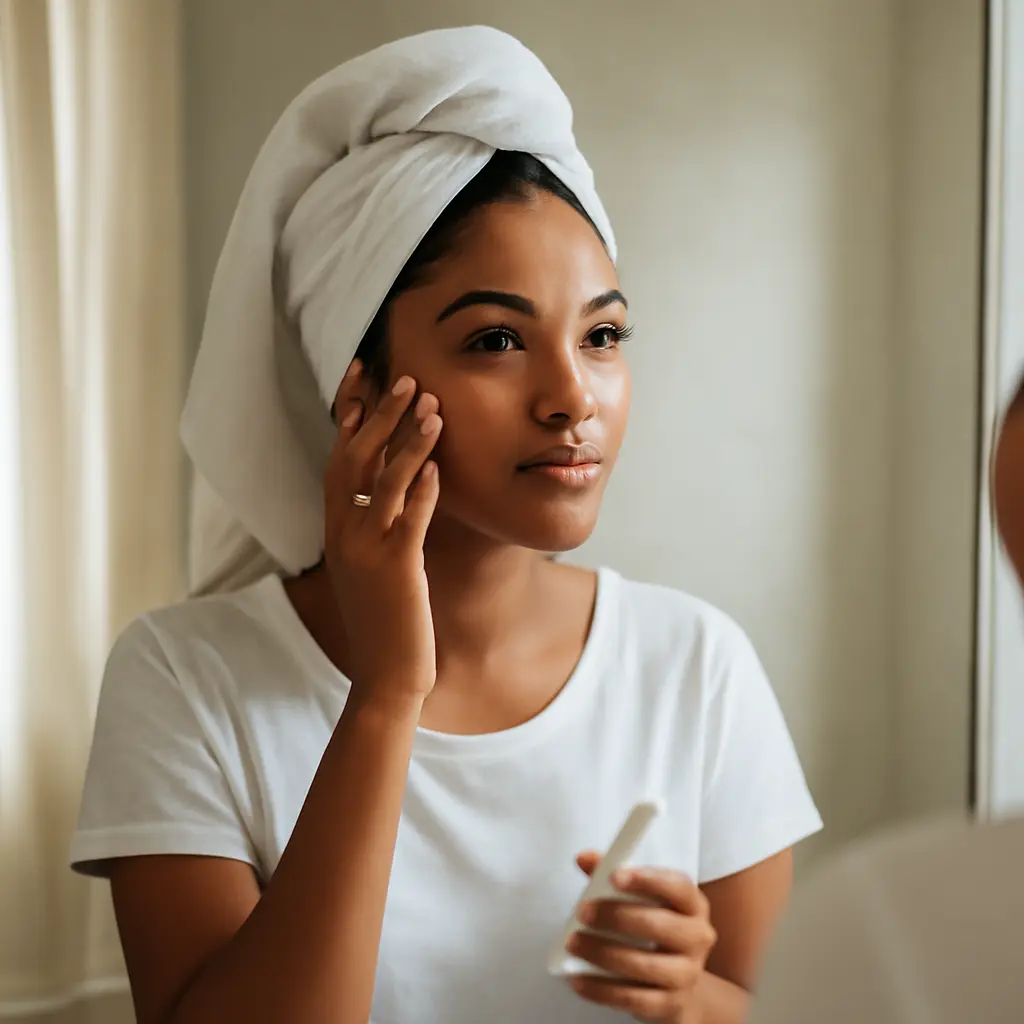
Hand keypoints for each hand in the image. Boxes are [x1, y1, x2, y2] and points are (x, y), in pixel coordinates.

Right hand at [324, 360, 442, 700]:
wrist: (386, 676)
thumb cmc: (386, 619)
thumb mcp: (372, 565)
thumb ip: (377, 524)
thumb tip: (399, 485)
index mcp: (337, 528)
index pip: (340, 456)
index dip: (350, 413)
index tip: (363, 374)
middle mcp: (344, 533)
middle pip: (354, 458)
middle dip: (379, 414)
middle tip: (405, 378)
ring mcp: (367, 550)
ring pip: (383, 481)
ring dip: (407, 440)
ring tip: (431, 404)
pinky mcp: (396, 568)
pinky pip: (409, 518)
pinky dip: (422, 489)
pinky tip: (439, 464)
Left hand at [565, 852, 716, 1022]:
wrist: (680, 983)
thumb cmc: (654, 929)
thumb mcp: (641, 899)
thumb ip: (612, 876)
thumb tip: (584, 858)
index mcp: (692, 904)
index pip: (677, 886)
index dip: (647, 879)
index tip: (615, 876)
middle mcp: (697, 937)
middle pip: (659, 926)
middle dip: (616, 918)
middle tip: (583, 912)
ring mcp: (687, 974)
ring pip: (644, 965)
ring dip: (603, 954)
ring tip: (573, 943)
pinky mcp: (671, 1005)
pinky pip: (634, 999)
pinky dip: (602, 990)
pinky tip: (578, 979)